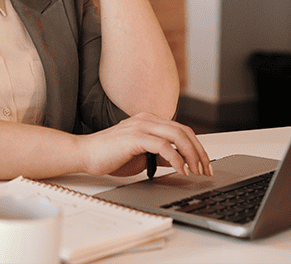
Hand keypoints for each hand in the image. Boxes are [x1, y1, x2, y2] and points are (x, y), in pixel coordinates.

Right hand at [77, 112, 212, 177]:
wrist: (84, 154)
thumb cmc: (108, 155)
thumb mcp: (140, 156)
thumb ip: (159, 155)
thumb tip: (178, 162)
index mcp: (147, 121)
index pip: (181, 130)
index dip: (196, 147)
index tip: (203, 164)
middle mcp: (146, 120)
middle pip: (184, 131)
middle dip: (199, 151)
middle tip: (206, 169)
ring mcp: (140, 126)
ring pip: (178, 135)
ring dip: (192, 155)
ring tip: (196, 171)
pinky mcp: (134, 137)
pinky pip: (164, 146)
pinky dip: (176, 159)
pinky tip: (180, 170)